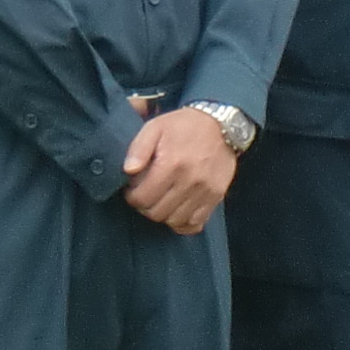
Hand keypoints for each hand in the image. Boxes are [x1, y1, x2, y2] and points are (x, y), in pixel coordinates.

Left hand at [120, 106, 238, 232]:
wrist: (222, 125)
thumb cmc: (183, 126)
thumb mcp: (155, 127)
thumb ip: (138, 148)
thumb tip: (128, 170)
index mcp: (171, 164)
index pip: (142, 198)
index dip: (132, 197)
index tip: (132, 189)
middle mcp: (189, 181)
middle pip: (157, 213)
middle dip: (145, 207)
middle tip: (145, 195)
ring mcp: (205, 192)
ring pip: (175, 220)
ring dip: (163, 215)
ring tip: (160, 201)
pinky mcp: (216, 197)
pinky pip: (196, 223)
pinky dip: (183, 223)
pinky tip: (177, 211)